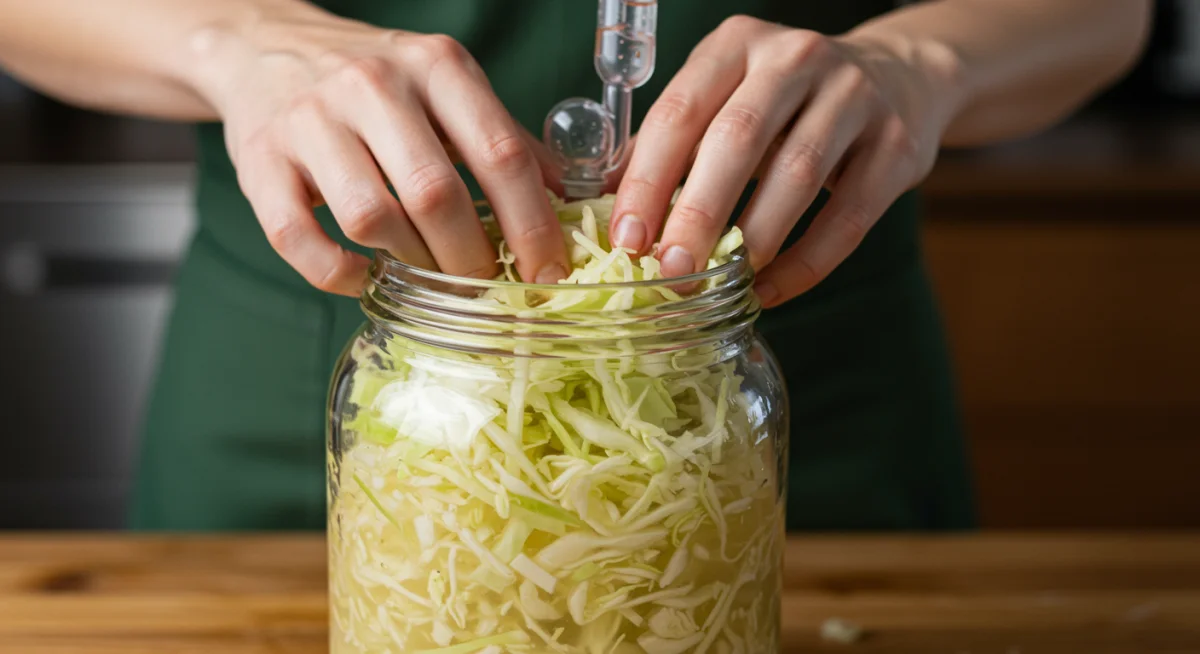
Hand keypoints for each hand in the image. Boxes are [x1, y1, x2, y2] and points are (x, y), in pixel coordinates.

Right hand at [194, 11, 568, 294]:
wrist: (265, 47)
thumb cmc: (376, 82)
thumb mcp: (448, 88)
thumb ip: (505, 140)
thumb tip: (574, 202)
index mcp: (436, 65)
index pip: (500, 155)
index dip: (532, 225)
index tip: (548, 274)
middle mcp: (372, 85)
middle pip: (436, 194)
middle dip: (470, 259)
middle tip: (485, 288)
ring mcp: (310, 121)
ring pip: (370, 218)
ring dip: (408, 264)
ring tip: (426, 277)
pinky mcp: (259, 161)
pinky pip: (299, 238)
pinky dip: (338, 273)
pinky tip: (364, 277)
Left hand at [609, 16, 959, 306]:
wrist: (900, 76)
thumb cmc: (788, 101)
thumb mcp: (726, 98)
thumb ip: (672, 143)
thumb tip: (602, 204)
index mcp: (737, 44)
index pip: (681, 111)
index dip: (649, 179)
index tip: (628, 238)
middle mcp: (795, 59)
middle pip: (737, 140)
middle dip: (698, 213)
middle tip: (671, 269)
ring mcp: (853, 96)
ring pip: (797, 175)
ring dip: (754, 239)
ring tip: (721, 283)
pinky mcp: (896, 144)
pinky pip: (848, 216)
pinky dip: (807, 262)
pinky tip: (772, 291)